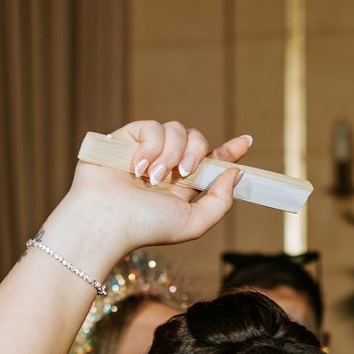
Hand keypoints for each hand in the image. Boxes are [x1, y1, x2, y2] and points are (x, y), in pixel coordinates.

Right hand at [38, 121, 249, 269]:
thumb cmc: (145, 227)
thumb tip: (234, 172)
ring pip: (176, 130)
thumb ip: (220, 201)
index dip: (229, 151)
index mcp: (181, 186)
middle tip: (184, 172)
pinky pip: (151, 126)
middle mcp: (165, 166)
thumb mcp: (193, 223)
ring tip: (151, 177)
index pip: (209, 162)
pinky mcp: (125, 139)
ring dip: (170, 154)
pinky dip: (149, 146)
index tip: (246, 142)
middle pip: (196, 139)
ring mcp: (145, 151)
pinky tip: (136, 166)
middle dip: (196, 152)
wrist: (107, 220)